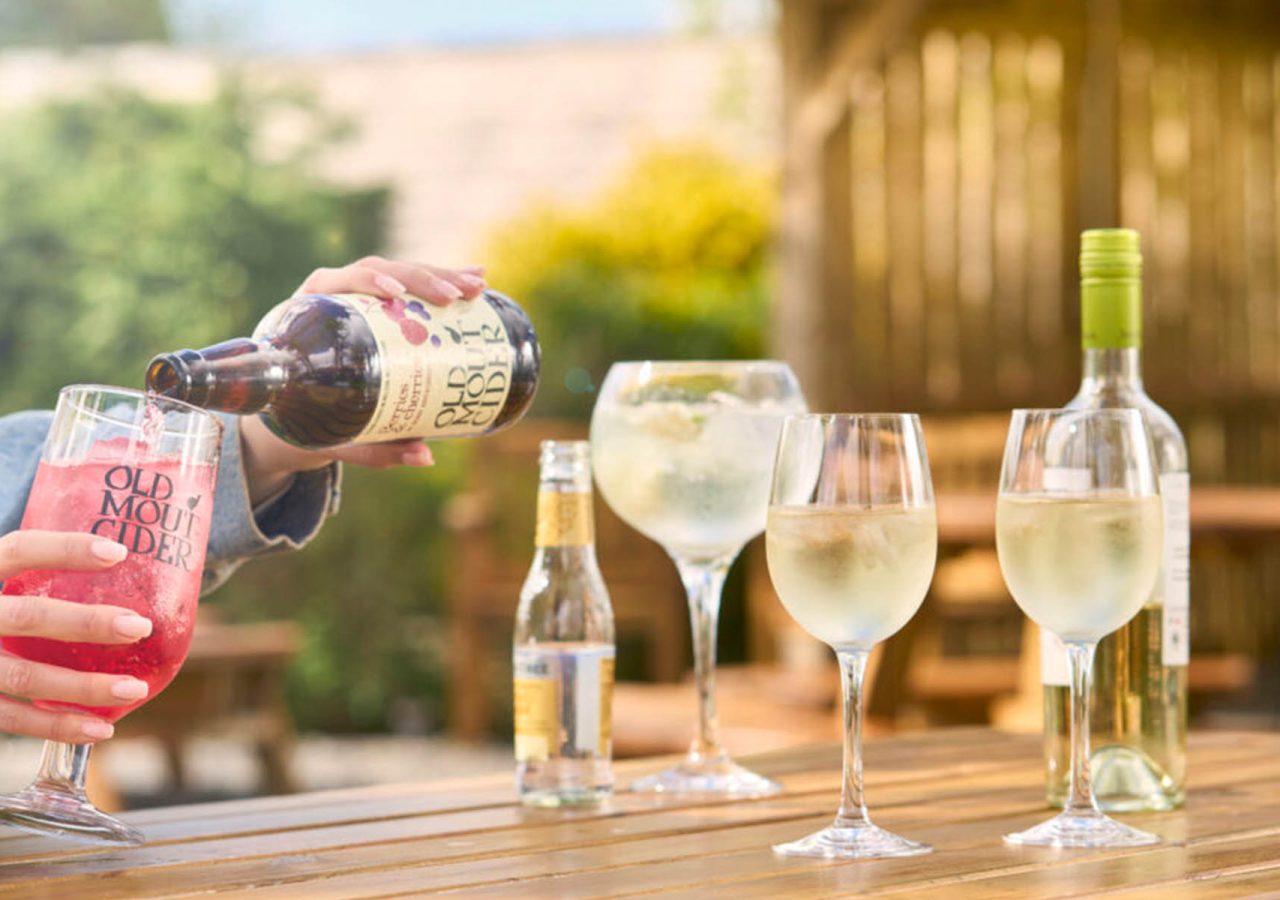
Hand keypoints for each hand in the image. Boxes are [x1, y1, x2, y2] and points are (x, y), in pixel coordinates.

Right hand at [0, 532, 152, 742]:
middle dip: (88, 623)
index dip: (65, 549)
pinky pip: (11, 719)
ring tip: (133, 689)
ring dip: (84, 687)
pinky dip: (57, 726)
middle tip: (140, 627)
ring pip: (24, 676)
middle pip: (28, 616)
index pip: (18, 550)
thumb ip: (36, 578)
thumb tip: (121, 566)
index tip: (118, 553)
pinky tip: (100, 729)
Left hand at [241, 257, 483, 502]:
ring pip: (400, 273)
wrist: (290, 412)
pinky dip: (444, 280)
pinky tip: (476, 279)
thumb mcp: (333, 436)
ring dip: (441, 274)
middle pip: (378, 271)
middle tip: (456, 297)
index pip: (335, 281)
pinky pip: (412, 287)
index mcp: (306, 316)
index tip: (396, 294)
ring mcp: (357, 298)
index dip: (366, 281)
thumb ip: (375, 449)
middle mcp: (332, 297)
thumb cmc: (304, 423)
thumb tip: (425, 456)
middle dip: (421, 278)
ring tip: (478, 285)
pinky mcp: (380, 306)